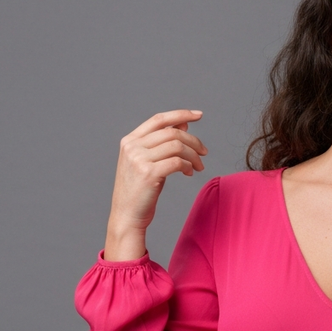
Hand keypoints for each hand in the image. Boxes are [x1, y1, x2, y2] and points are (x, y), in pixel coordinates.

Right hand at [103, 109, 207, 259]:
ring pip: (177, 146)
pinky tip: (190, 172)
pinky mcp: (148, 173)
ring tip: (198, 166)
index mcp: (130, 141)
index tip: (198, 115)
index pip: (159, 119)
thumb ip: (162, 143)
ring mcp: (139, 159)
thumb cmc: (139, 190)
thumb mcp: (147, 162)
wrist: (127, 216)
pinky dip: (189, 165)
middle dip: (193, 141)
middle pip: (172, 132)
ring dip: (193, 155)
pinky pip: (178, 161)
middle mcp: (132, 147)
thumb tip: (183, 124)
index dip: (180, 114)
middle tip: (204, 152)